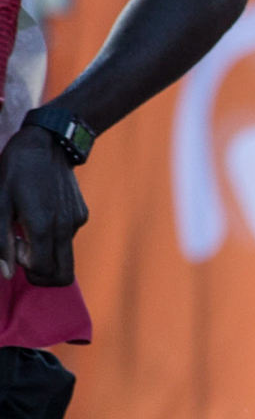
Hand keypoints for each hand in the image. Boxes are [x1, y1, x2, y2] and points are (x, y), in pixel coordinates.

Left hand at [0, 125, 84, 285]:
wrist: (48, 142)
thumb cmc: (16, 171)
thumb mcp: (0, 203)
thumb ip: (1, 241)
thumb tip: (7, 273)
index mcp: (44, 227)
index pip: (44, 272)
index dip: (25, 266)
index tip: (14, 242)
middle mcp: (65, 228)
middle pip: (63, 276)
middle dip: (41, 272)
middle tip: (22, 247)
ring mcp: (77, 221)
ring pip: (65, 255)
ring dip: (45, 249)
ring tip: (28, 221)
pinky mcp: (82, 213)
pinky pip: (68, 236)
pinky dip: (53, 233)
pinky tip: (41, 209)